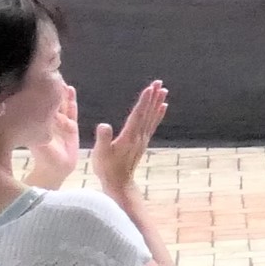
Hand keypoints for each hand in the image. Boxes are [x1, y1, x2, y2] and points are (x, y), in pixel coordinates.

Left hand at [25, 87, 81, 188]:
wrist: (56, 169)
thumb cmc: (42, 157)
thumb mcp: (35, 140)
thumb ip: (35, 129)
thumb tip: (30, 113)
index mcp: (37, 122)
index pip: (36, 102)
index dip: (35, 90)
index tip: (33, 77)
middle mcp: (48, 120)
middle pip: (48, 100)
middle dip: (48, 87)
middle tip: (48, 72)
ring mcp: (60, 122)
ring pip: (60, 103)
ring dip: (60, 91)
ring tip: (59, 78)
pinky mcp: (71, 126)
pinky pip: (72, 111)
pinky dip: (71, 101)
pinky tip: (71, 89)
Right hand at [90, 81, 167, 199]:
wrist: (119, 182)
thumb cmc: (107, 168)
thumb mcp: (100, 153)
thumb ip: (103, 139)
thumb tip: (104, 125)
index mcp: (129, 136)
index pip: (138, 115)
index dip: (144, 101)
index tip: (150, 88)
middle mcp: (139, 136)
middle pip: (148, 112)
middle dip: (153, 97)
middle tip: (159, 82)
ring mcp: (143, 138)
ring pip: (152, 117)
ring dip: (157, 102)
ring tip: (164, 90)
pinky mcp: (143, 141)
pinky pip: (153, 124)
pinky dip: (158, 114)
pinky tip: (162, 107)